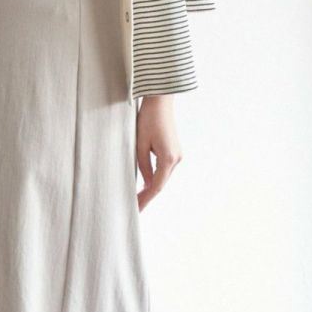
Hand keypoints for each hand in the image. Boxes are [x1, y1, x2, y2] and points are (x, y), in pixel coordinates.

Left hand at [136, 94, 181, 210]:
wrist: (161, 102)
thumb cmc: (148, 120)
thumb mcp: (140, 144)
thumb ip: (143, 166)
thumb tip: (146, 183)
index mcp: (168, 159)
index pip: (156, 187)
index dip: (146, 199)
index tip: (136, 209)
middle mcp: (176, 159)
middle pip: (161, 184)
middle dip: (147, 196)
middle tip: (134, 207)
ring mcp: (177, 155)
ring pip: (163, 178)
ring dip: (151, 188)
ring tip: (137, 198)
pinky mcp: (175, 151)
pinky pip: (164, 170)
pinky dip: (155, 178)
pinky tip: (145, 184)